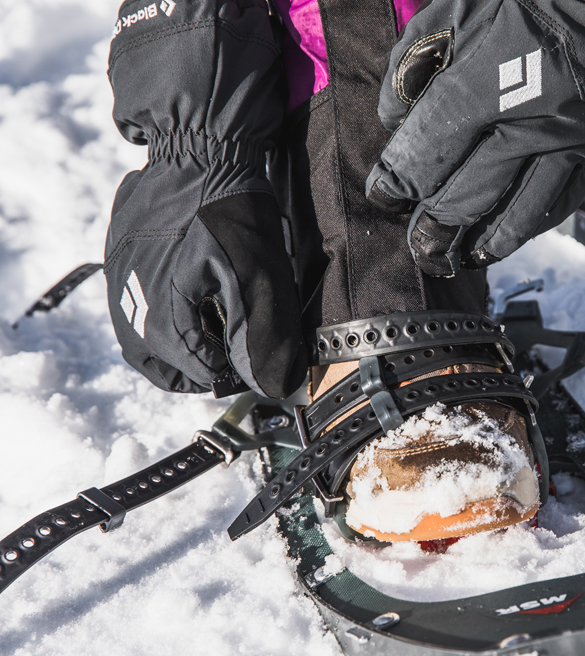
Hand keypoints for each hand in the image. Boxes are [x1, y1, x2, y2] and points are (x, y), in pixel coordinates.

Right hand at [105, 0, 306, 398]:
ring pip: (144, 341)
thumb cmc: (237, 216)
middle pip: (165, 366)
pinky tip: (191, 300)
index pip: (201, 373)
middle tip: (236, 355)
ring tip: (214, 334)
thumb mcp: (263, 280)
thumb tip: (277, 388)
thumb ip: (267, 339)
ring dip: (179, 348)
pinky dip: (161, 317)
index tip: (258, 363)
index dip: (235, 374)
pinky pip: (133, 306)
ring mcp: (120, 281)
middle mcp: (131, 307)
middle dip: (203, 367)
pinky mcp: (119, 257)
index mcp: (164, 319)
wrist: (202, 150)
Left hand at [367, 0, 584, 275]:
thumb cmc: (511, 4)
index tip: (383, 197)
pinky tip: (507, 237)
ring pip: (517, 211)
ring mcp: (566, 140)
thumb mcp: (447, 18)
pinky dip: (530, 225)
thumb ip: (410, 71)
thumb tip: (393, 126)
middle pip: (468, 194)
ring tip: (463, 257)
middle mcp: (527, 119)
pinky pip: (558, 203)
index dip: (398, 182)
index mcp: (482, 82)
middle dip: (435, 226)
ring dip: (485, 241)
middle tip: (420, 246)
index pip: (427, 152)